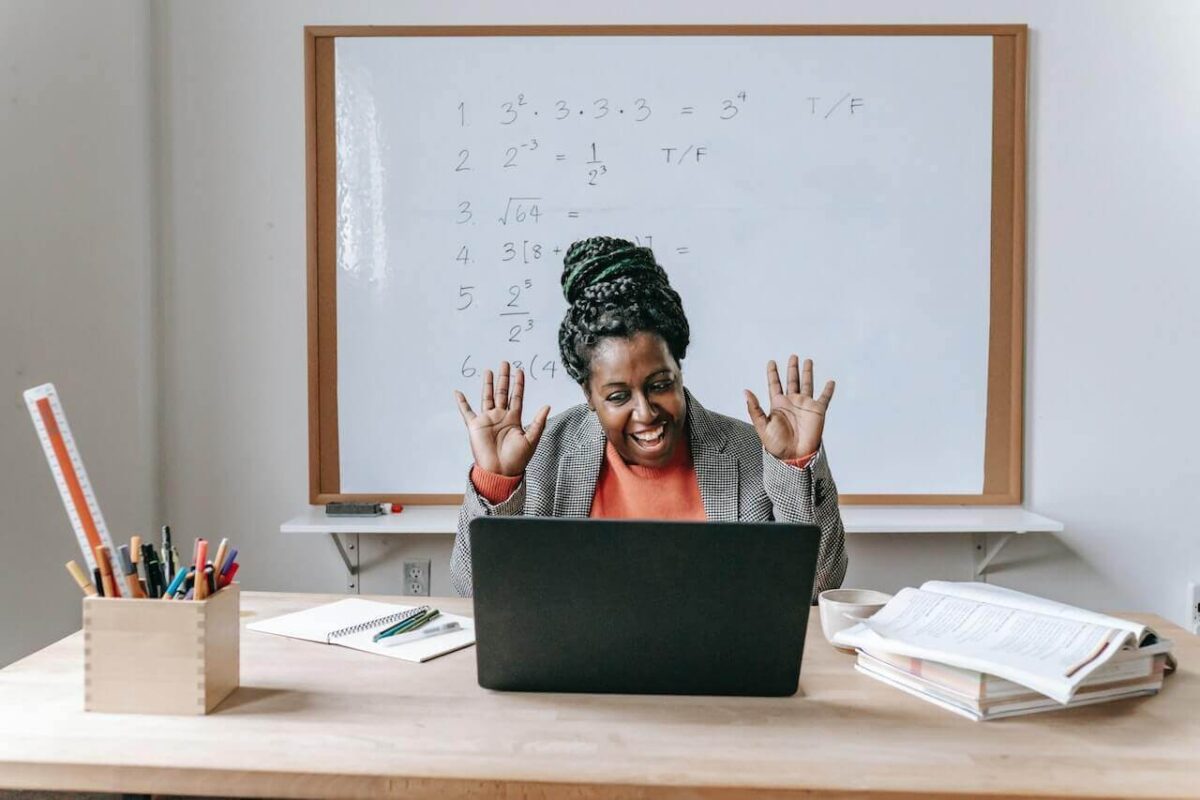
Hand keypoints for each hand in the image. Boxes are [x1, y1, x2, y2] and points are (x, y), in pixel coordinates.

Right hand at [454, 361, 550, 476]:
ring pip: (487, 397)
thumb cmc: (517, 459)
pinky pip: (466, 412)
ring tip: (489, 370)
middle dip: (504, 378)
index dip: (518, 384)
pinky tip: (458, 392)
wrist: (500, 472)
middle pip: (502, 393)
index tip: (520, 370)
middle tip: (505, 363)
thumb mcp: (531, 439)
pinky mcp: (475, 426)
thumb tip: (547, 406)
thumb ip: (539, 422)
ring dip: (487, 384)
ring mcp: (487, 420)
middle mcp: (500, 417)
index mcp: (514, 419)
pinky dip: (461, 402)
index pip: (516, 397)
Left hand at [745, 356, 834, 460]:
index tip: (771, 362)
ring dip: (807, 373)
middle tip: (793, 356)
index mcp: (778, 405)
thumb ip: (754, 409)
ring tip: (808, 361)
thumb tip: (745, 391)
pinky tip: (830, 382)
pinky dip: (828, 390)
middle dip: (792, 368)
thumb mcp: (762, 426)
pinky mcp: (817, 411)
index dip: (772, 373)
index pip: (775, 384)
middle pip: (792, 380)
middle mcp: (792, 402)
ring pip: (807, 384)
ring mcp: (805, 405)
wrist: (794, 456)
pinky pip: (824, 398)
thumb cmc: (776, 445)